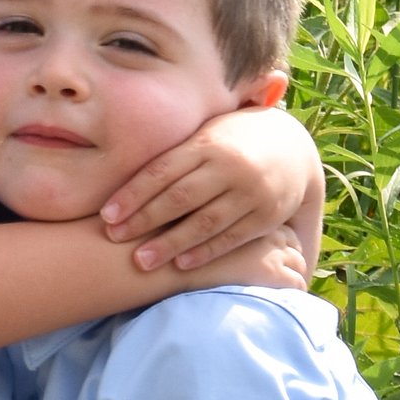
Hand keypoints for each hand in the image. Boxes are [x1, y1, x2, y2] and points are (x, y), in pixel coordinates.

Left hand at [100, 101, 321, 272]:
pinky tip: (180, 264)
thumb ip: (175, 152)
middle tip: (114, 238)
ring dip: (170, 243)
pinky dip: (205, 252)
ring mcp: (250, 192)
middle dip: (144, 219)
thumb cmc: (231, 142)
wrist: (292, 148)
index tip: (107, 214)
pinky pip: (231, 237)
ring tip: (141, 261)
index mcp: (207, 143)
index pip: (162, 170)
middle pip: (179, 197)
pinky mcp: (265, 216)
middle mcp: (229, 167)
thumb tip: (120, 166)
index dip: (133, 193)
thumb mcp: (207, 134)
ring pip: (204, 221)